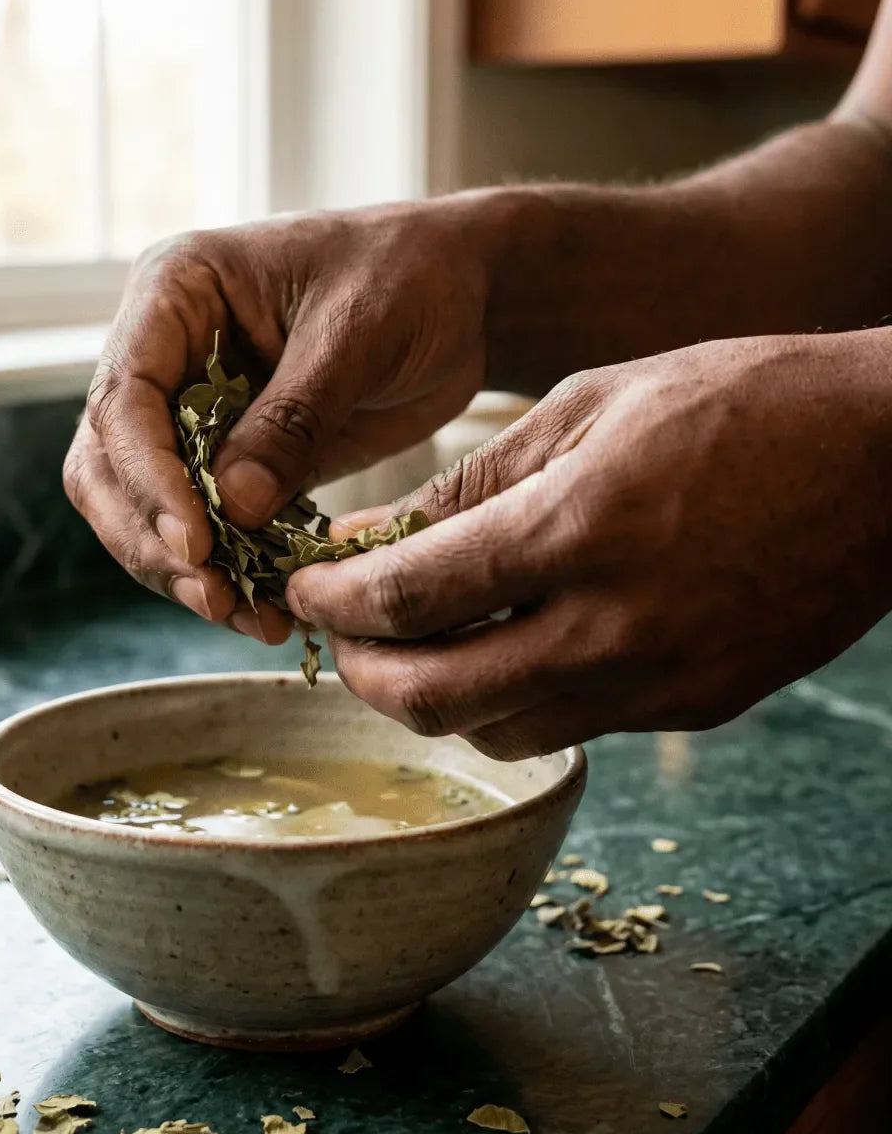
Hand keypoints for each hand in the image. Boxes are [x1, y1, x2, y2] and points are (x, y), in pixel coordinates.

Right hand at [62, 200, 492, 642]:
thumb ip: (292, 419)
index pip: (123, 399)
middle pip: (111, 466)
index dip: (148, 479)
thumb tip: (235, 509)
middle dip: (153, 539)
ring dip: (186, 572)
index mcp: (175, 294)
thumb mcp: (356, 333)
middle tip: (217, 596)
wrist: (461, 296)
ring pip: (146, 509)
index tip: (197, 543)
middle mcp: (167, 356)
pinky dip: (230, 573)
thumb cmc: (410, 277)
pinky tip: (269, 610)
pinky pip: (210, 528)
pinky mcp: (237, 463)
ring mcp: (196, 414)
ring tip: (250, 617)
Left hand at [285, 331, 891, 758]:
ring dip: (429, 697)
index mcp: (576, 529)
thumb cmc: (737, 402)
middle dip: (362, 671)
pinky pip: (567, 727)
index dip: (332, 601)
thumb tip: (367, 537)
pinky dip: (508, 701)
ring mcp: (659, 681)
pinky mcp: (695, 706)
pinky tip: (501, 649)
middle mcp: (613, 626)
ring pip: (495, 731)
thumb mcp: (586, 407)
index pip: (406, 599)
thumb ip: (467, 484)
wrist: (889, 458)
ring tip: (411, 643)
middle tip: (340, 632)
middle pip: (433, 698)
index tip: (301, 586)